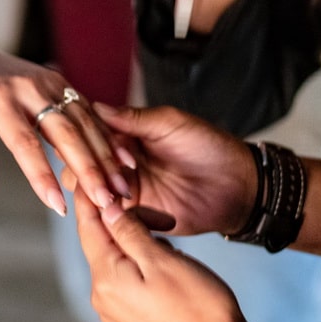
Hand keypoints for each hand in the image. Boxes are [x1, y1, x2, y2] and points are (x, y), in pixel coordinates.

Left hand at [0, 38, 136, 217]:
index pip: (25, 143)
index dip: (42, 176)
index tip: (57, 206)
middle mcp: (27, 87)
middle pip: (65, 131)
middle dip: (88, 168)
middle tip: (105, 201)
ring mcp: (48, 82)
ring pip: (83, 121)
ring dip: (105, 156)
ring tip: (120, 188)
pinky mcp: (60, 82)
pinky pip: (87, 111)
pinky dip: (106, 137)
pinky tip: (122, 162)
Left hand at [73, 192, 261, 321]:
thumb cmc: (198, 305)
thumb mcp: (163, 259)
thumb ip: (128, 232)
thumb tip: (104, 208)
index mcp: (105, 278)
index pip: (88, 225)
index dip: (92, 196)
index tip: (97, 172)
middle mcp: (101, 297)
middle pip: (102, 243)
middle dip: (126, 222)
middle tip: (166, 220)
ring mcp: (115, 312)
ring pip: (116, 261)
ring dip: (138, 243)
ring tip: (172, 246)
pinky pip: (127, 281)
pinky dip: (141, 265)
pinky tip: (167, 266)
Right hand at [80, 102, 258, 236]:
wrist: (238, 188)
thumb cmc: (210, 148)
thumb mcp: (171, 124)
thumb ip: (134, 118)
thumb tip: (96, 107)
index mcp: (128, 132)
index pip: (93, 133)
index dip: (87, 139)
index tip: (82, 144)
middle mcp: (122, 159)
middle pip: (88, 162)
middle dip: (86, 168)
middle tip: (91, 175)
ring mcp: (128, 186)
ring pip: (95, 188)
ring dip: (94, 191)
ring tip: (98, 194)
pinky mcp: (138, 213)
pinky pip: (112, 214)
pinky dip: (105, 213)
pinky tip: (103, 212)